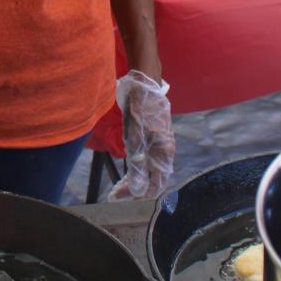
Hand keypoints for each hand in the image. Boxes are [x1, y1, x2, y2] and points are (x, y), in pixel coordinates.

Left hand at [110, 70, 174, 199]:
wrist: (145, 83)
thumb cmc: (140, 108)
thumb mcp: (135, 137)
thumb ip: (138, 165)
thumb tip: (138, 190)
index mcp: (164, 152)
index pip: (155, 185)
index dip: (136, 195)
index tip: (116, 197)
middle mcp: (165, 151)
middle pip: (153, 181)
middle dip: (134, 191)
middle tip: (114, 194)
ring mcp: (161, 145)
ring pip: (150, 172)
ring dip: (135, 182)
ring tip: (118, 187)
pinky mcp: (155, 139)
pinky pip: (148, 162)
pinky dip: (137, 171)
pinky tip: (127, 172)